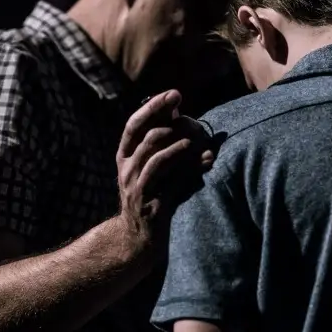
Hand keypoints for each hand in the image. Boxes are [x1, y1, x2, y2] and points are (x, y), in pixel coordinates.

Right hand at [116, 90, 213, 246]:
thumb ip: (160, 141)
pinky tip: (207, 160)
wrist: (138, 238)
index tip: (174, 93)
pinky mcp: (153, 206)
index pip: (134, 125)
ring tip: (195, 138)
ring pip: (156, 159)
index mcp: (125, 156)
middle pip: (146, 138)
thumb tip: (178, 111)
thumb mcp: (150, 166)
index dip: (153, 107)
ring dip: (178, 145)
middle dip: (168, 122)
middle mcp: (127, 170)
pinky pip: (172, 183)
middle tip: (188, 112)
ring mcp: (138, 189)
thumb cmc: (151, 194)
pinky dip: (191, 169)